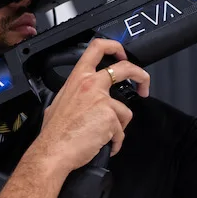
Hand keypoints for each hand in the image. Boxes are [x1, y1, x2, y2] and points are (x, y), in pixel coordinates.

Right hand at [30, 39, 150, 175]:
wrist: (53, 151)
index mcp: (78, 78)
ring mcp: (102, 100)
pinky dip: (115, 141)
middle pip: (125, 68)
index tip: (122, 56)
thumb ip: (74, 95)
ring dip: (118, 126)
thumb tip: (78, 102)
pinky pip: (121, 131)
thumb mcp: (59, 102)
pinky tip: (105, 145)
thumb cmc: (54, 132)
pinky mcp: (110, 118)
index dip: (115, 47)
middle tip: (143, 86)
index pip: (98, 48)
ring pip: (124, 110)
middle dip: (141, 76)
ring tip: (105, 137)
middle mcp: (91, 84)